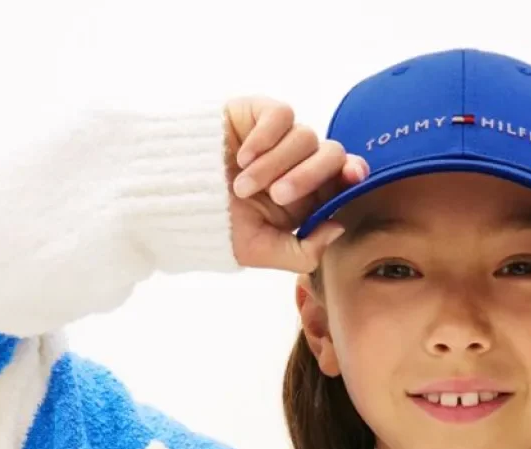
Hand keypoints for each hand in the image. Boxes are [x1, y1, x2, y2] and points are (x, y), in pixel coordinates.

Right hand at [223, 96, 369, 271]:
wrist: (176, 200)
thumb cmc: (220, 226)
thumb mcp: (263, 252)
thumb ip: (304, 251)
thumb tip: (338, 227)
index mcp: (309, 196)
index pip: (344, 177)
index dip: (354, 172)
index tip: (352, 176)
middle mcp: (300, 164)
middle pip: (331, 155)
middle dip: (308, 177)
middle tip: (277, 195)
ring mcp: (281, 138)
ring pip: (305, 137)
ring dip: (275, 165)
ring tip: (244, 186)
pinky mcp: (259, 114)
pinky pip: (281, 115)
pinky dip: (266, 138)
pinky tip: (242, 158)